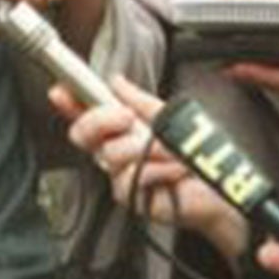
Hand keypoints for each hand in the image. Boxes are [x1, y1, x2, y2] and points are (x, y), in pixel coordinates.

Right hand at [51, 75, 247, 261]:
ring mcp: (120, 175)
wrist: (217, 187)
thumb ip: (139, 100)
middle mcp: (115, 154)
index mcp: (121, 132)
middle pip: (84, 134)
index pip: (87, 116)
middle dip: (102, 119)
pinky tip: (175, 170)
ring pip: (113, 153)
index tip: (60, 92)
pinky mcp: (129, 196)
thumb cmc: (195, 155)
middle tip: (127, 117)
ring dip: (148, 147)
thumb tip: (115, 81)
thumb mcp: (167, 117)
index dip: (70, 104)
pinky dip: (160, 168)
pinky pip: (133, 173)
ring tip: (171, 152)